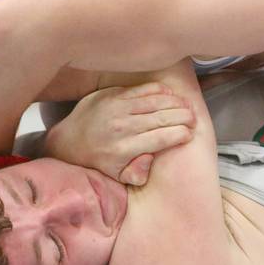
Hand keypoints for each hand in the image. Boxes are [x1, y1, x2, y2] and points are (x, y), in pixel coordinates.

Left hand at [44, 82, 194, 184]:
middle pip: (161, 118)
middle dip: (182, 117)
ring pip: (154, 102)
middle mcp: (121, 126)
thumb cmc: (98, 160)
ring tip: (187, 106)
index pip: (160, 138)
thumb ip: (137, 172)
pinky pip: (141, 90)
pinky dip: (158, 90)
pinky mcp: (112, 95)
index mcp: (124, 148)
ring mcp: (116, 108)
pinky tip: (170, 93)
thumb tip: (152, 160)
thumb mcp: (116, 175)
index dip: (179, 134)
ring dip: (174, 102)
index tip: (190, 134)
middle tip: (194, 119)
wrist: (69, 140)